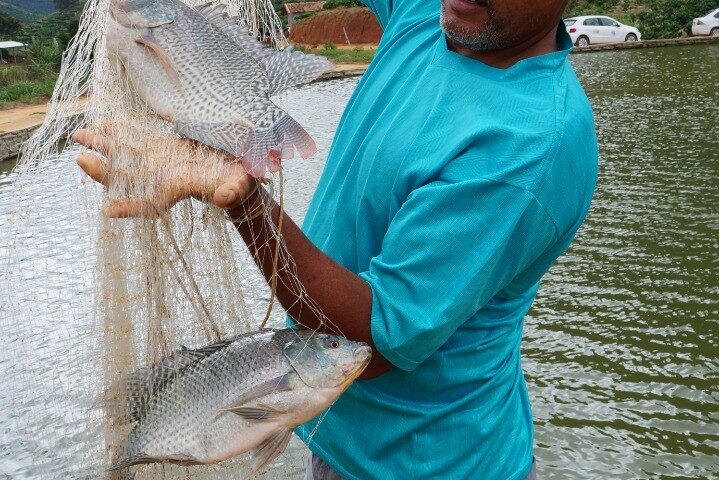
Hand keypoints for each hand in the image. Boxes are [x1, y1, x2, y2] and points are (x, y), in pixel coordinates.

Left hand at [73, 127, 260, 217]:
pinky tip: (102, 122)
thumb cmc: (239, 184)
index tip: (108, 209)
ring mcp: (158, 163)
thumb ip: (232, 192)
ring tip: (79, 134)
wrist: (236, 172)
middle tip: (80, 160)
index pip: (150, 204)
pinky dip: (117, 132)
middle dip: (102, 170)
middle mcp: (161, 179)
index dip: (129, 208)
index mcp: (178, 190)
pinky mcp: (160, 148)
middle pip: (126, 179)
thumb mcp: (239, 187)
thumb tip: (224, 198)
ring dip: (101, 146)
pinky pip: (134, 140)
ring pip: (124, 157)